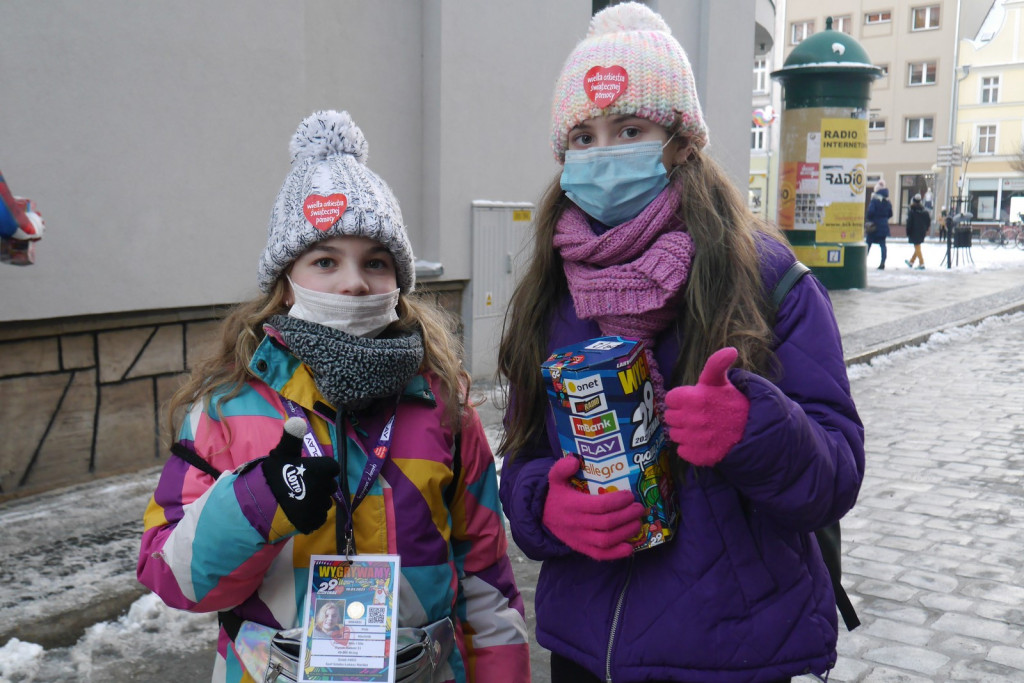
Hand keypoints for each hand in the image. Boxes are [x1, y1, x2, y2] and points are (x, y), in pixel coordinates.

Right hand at [261, 417, 340, 533]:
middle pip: (329, 486)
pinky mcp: (314, 522)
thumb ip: (293, 437)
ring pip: (324, 502)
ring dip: (315, 501)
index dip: (322, 469)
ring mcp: (320, 506)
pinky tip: (298, 512)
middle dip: (319, 485)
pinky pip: (319, 518)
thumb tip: (297, 420)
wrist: (260, 502)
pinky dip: (311, 516)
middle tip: (301, 486)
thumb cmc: (273, 475)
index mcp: (322, 469)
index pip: (332, 468)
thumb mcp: (282, 453)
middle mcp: (326, 487)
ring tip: (298, 500)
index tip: (309, 472)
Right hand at [542, 456, 642, 560]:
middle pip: (607, 523)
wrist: (542, 517)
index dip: (618, 501)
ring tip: (637, 522)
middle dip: (627, 516)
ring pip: (606, 540)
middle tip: (639, 508)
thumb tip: (574, 461)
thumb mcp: (554, 478)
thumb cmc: (555, 495)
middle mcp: (577, 523)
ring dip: (626, 532)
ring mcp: (580, 538)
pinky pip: (600, 554)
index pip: (600, 505)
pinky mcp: (582, 548)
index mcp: (573, 505)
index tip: (630, 495)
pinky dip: (617, 553)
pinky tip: (630, 547)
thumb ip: (562, 467)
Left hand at [664, 347, 749, 466]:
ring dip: (684, 432)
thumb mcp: (722, 381)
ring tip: (702, 428)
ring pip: (675, 434)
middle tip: (698, 415)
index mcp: (694, 398)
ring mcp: (694, 438)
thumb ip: (716, 364)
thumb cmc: (732, 403)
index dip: (681, 400)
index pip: (670, 399)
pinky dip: (690, 448)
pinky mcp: (698, 455)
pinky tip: (703, 441)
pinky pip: (682, 451)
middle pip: (669, 417)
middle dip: (681, 415)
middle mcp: (691, 418)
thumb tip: (731, 349)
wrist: (752, 432)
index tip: (693, 401)